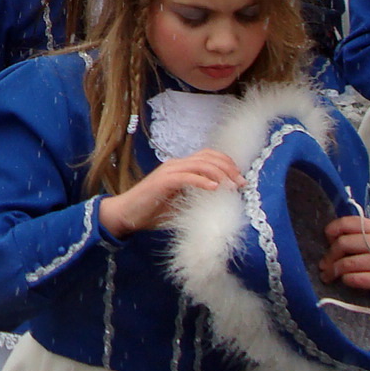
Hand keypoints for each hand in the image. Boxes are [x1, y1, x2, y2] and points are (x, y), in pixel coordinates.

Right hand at [98, 149, 242, 236]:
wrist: (127, 214)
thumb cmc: (154, 211)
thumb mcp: (182, 203)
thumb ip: (198, 198)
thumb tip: (223, 203)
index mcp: (181, 167)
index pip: (209, 156)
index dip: (227, 164)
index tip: (241, 179)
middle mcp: (176, 164)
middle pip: (208, 156)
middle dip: (229, 167)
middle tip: (242, 183)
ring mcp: (169, 171)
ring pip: (200, 164)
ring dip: (220, 173)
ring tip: (232, 186)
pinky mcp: (163, 181)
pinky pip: (187, 177)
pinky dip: (203, 181)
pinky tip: (214, 188)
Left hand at [319, 214, 369, 306]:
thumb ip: (362, 234)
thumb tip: (331, 239)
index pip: (347, 222)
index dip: (332, 230)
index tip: (327, 240)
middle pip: (343, 244)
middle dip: (329, 255)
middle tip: (325, 264)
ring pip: (347, 263)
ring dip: (333, 270)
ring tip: (329, 275)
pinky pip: (356, 279)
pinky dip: (346, 280)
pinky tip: (346, 281)